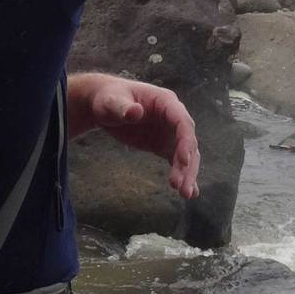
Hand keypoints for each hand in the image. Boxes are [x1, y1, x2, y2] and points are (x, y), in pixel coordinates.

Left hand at [66, 73, 200, 197]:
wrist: (105, 106)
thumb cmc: (108, 99)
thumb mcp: (111, 102)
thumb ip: (122, 108)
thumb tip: (135, 112)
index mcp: (165, 101)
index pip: (182, 122)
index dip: (185, 141)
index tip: (183, 162)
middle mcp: (173, 117)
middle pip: (188, 142)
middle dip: (188, 165)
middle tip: (182, 188)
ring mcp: (170, 132)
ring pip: (186, 154)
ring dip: (187, 174)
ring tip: (185, 194)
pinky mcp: (164, 144)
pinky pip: (177, 161)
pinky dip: (183, 175)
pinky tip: (189, 193)